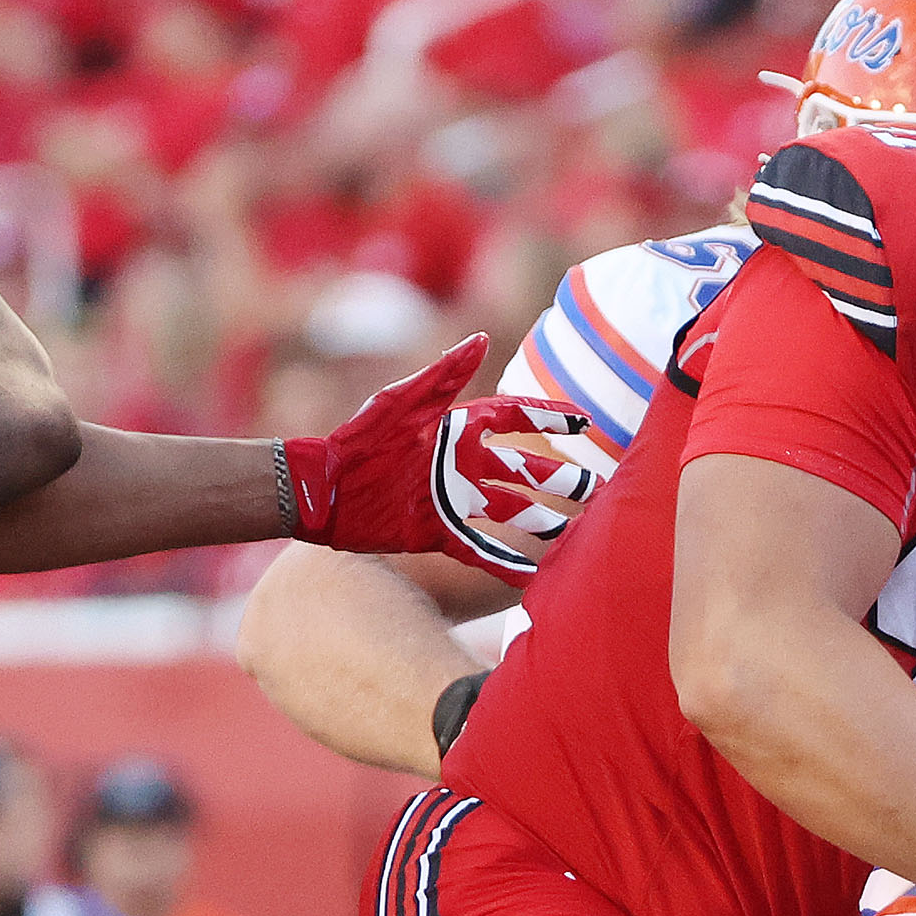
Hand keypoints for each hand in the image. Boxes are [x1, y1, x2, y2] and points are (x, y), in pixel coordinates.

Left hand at [281, 334, 597, 576]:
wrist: (321, 487)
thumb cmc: (358, 439)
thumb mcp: (401, 401)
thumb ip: (444, 374)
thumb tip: (482, 340)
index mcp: (456, 431)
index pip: (514, 421)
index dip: (549, 419)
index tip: (583, 423)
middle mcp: (460, 466)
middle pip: (524, 471)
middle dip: (560, 479)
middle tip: (594, 488)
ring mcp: (450, 500)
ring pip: (510, 511)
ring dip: (541, 521)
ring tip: (574, 530)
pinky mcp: (435, 532)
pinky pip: (479, 550)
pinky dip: (504, 564)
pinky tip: (532, 575)